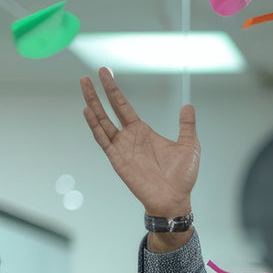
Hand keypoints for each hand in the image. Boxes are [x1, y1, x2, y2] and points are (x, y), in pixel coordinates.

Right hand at [81, 67, 199, 216]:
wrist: (175, 199)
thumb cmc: (182, 176)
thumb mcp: (189, 146)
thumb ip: (187, 125)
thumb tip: (188, 106)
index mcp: (142, 131)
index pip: (123, 105)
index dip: (113, 90)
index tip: (105, 73)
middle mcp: (128, 137)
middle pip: (108, 109)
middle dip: (99, 92)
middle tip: (89, 75)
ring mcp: (121, 147)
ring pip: (101, 121)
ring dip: (92, 104)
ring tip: (84, 86)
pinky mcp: (117, 159)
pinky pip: (103, 140)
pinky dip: (94, 126)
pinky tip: (88, 111)